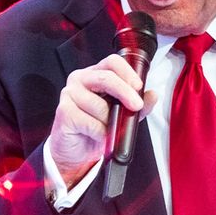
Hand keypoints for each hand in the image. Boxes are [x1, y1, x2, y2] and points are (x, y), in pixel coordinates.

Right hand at [49, 54, 157, 186]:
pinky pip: (91, 123)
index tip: (138, 86)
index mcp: (95, 74)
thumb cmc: (96, 129)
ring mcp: (69, 94)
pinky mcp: (64, 112)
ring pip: (100, 105)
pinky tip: (96, 134)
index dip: (127, 72)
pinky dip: (100, 133)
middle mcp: (80, 80)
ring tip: (107, 128)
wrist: (77, 152)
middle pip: (106, 78)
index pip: (112, 62)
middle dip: (125, 92)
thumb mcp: (122, 115)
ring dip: (109, 122)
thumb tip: (152, 95)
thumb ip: (138, 104)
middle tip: (135, 106)